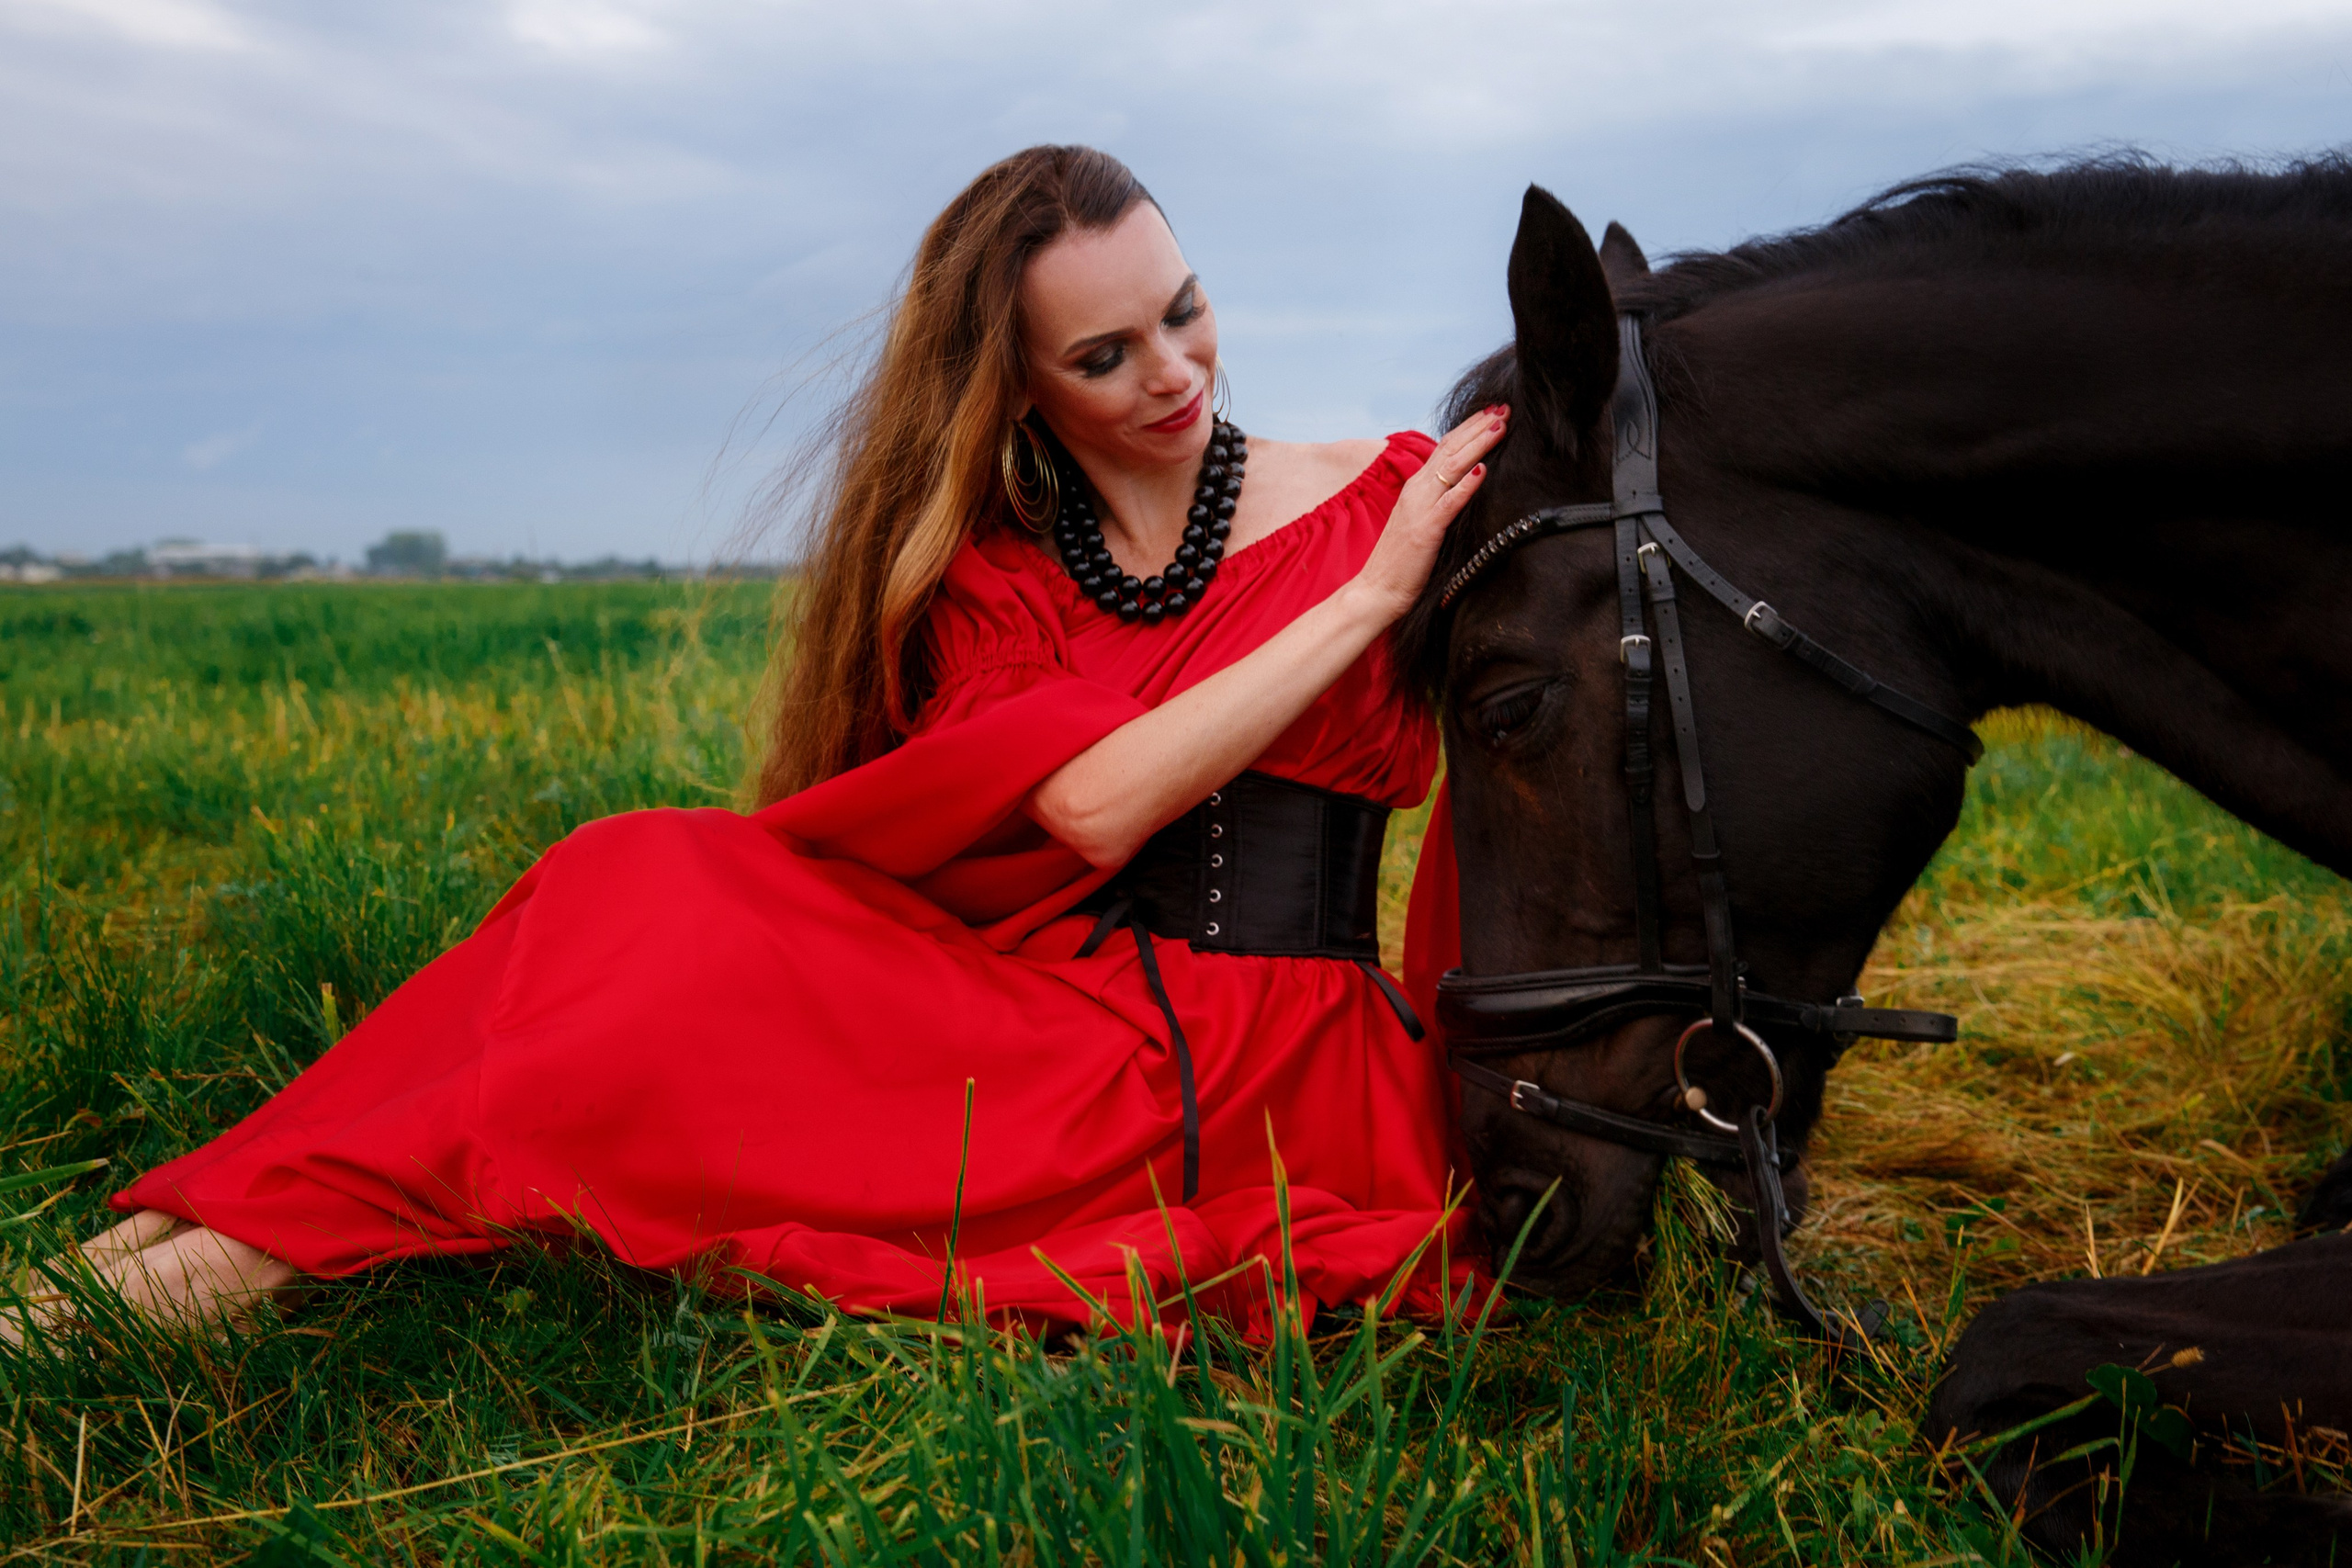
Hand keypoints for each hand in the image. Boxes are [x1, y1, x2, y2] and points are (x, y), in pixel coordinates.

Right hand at [1350, 404, 1508, 621]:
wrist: (1376, 591)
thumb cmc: (1401, 563)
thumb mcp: (1421, 523)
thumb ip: (1438, 503)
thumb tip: (1464, 489)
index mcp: (1416, 488)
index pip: (1444, 448)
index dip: (1469, 428)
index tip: (1493, 413)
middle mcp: (1416, 491)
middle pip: (1450, 449)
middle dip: (1478, 426)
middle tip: (1505, 407)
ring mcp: (1420, 509)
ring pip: (1452, 467)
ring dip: (1477, 444)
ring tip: (1500, 427)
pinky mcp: (1425, 530)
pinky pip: (1449, 503)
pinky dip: (1466, 485)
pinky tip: (1483, 471)